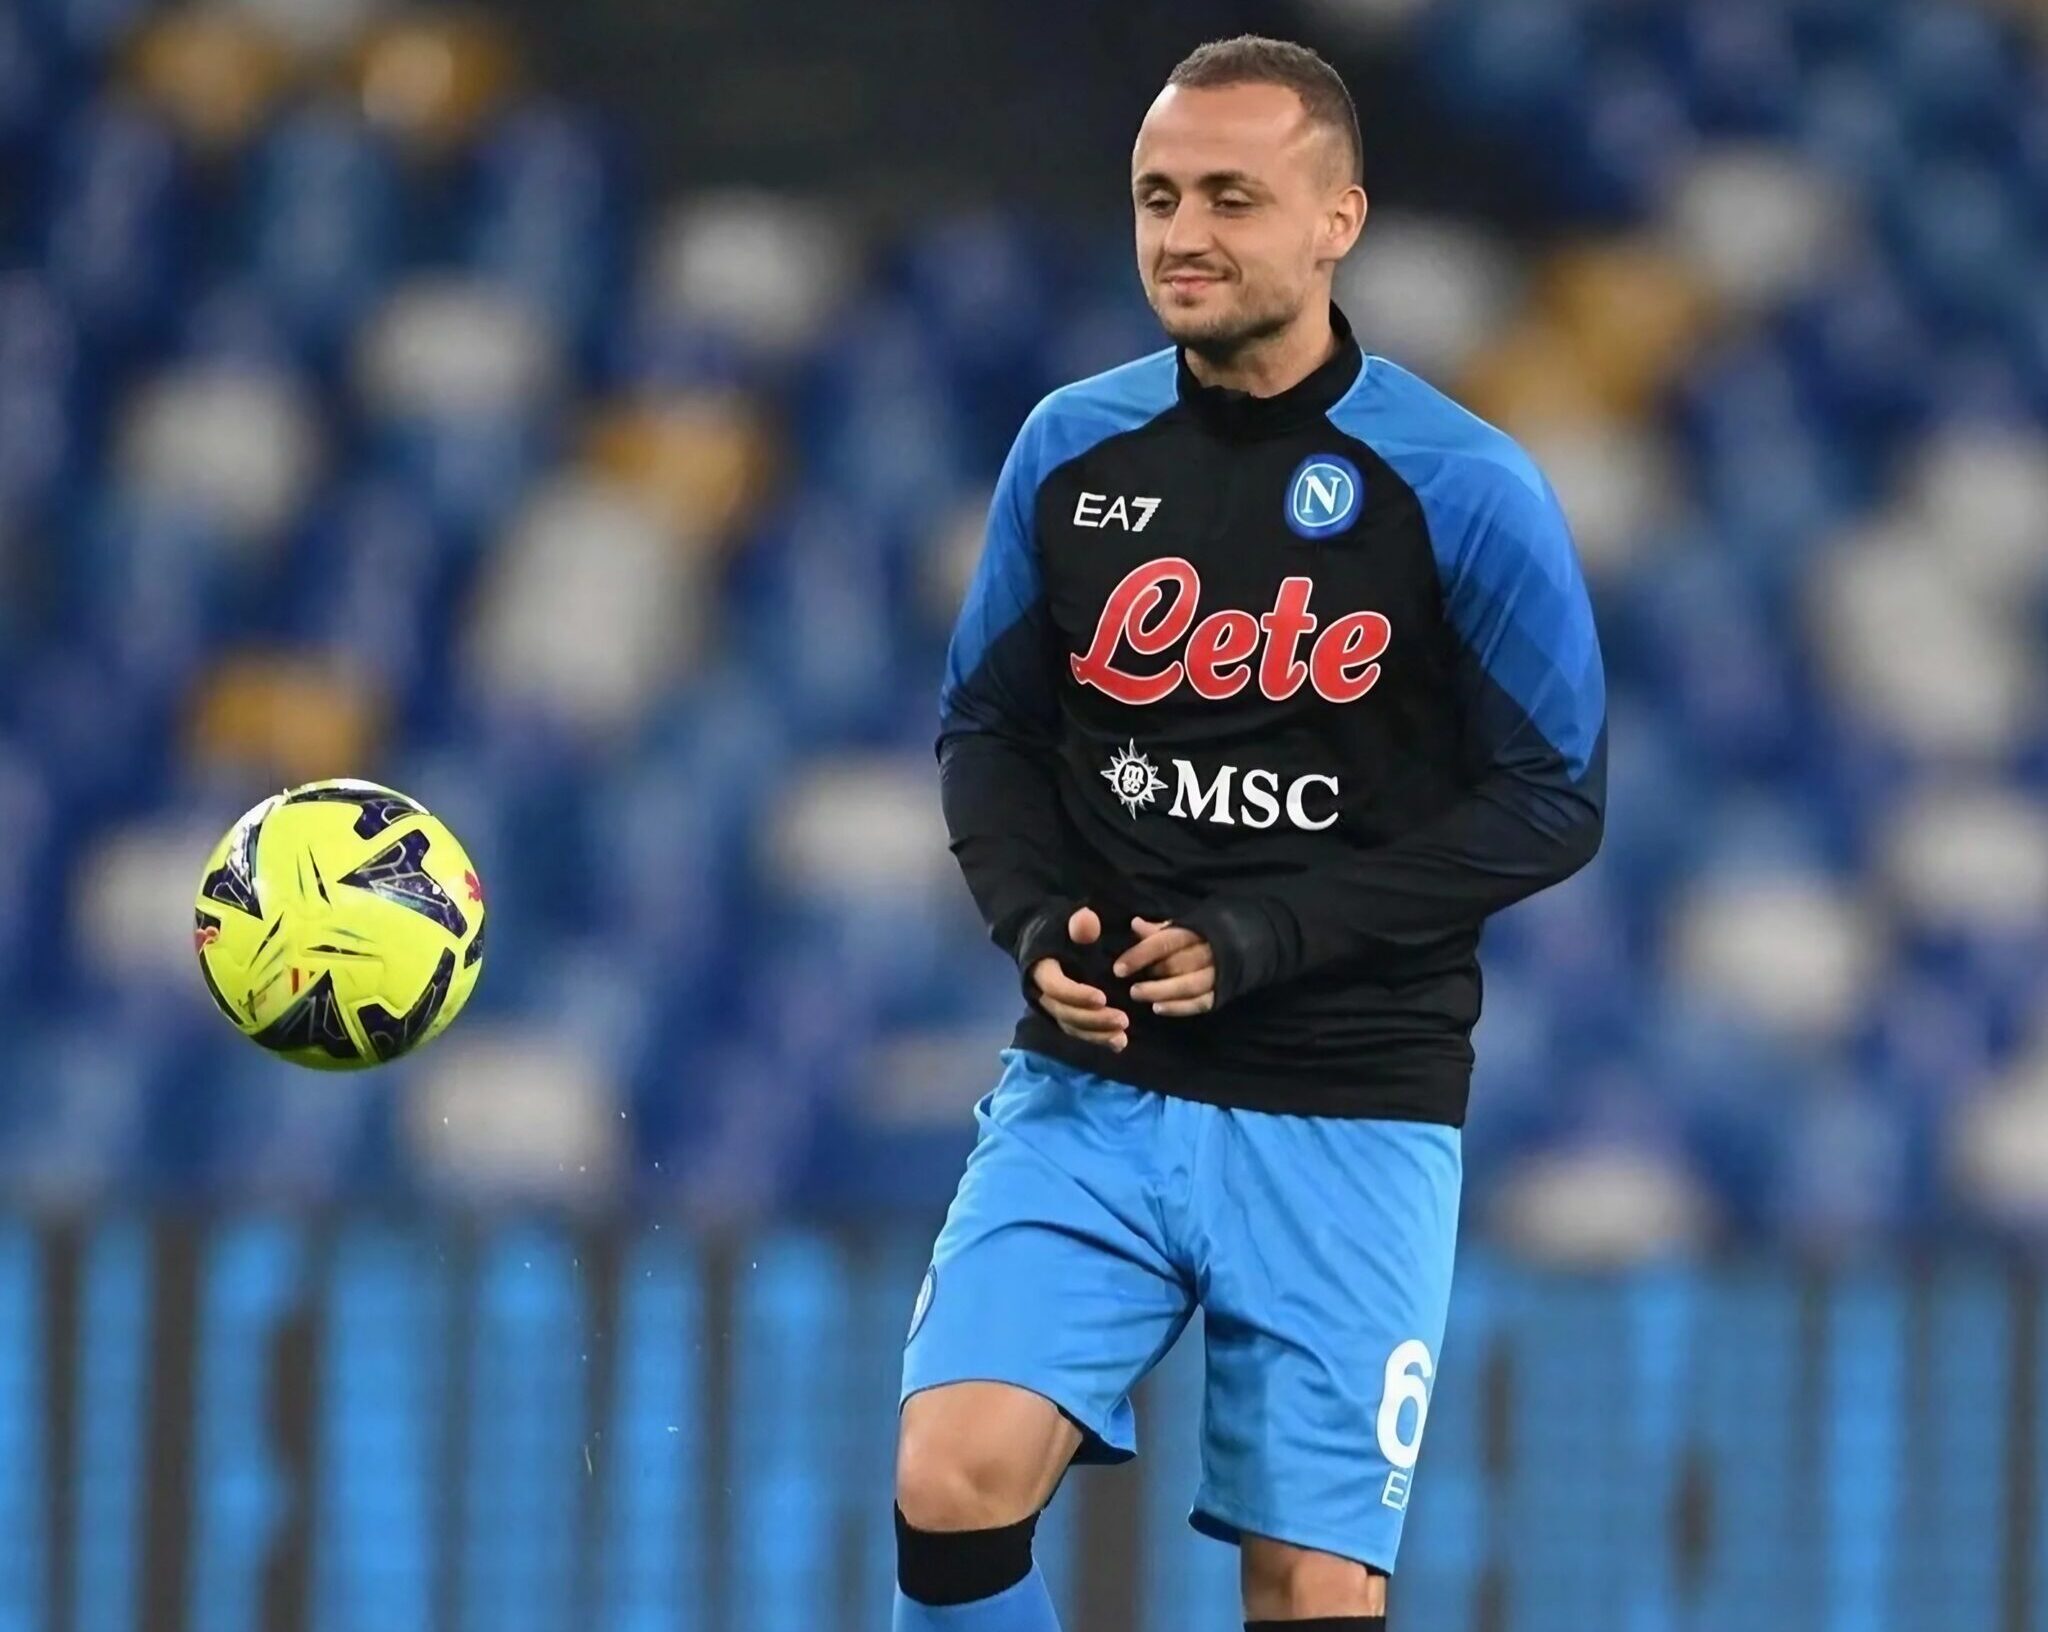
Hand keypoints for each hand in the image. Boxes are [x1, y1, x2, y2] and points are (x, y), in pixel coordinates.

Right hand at [1029, 906, 1129, 1050]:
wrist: (1052, 942)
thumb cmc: (1065, 932)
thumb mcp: (1071, 922)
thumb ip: (1081, 924)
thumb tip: (1088, 921)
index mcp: (1043, 969)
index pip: (1055, 986)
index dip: (1077, 995)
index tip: (1102, 997)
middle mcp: (1044, 993)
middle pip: (1065, 1012)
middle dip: (1093, 1019)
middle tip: (1123, 1020)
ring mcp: (1055, 1007)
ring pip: (1072, 1027)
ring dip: (1097, 1034)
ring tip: (1122, 1036)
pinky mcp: (1066, 1016)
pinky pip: (1079, 1032)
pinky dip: (1098, 1039)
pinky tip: (1120, 1043)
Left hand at [1114, 916, 1215, 1016]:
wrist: (1245, 942)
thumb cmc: (1203, 935)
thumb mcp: (1183, 925)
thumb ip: (1158, 930)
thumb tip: (1134, 924)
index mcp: (1196, 930)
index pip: (1165, 942)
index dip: (1141, 955)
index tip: (1119, 969)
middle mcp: (1209, 951)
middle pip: (1178, 965)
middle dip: (1152, 978)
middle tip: (1131, 989)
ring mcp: (1218, 973)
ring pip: (1189, 986)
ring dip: (1162, 993)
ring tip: (1138, 995)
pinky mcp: (1223, 992)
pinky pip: (1201, 1002)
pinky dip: (1179, 1008)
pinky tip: (1158, 1009)